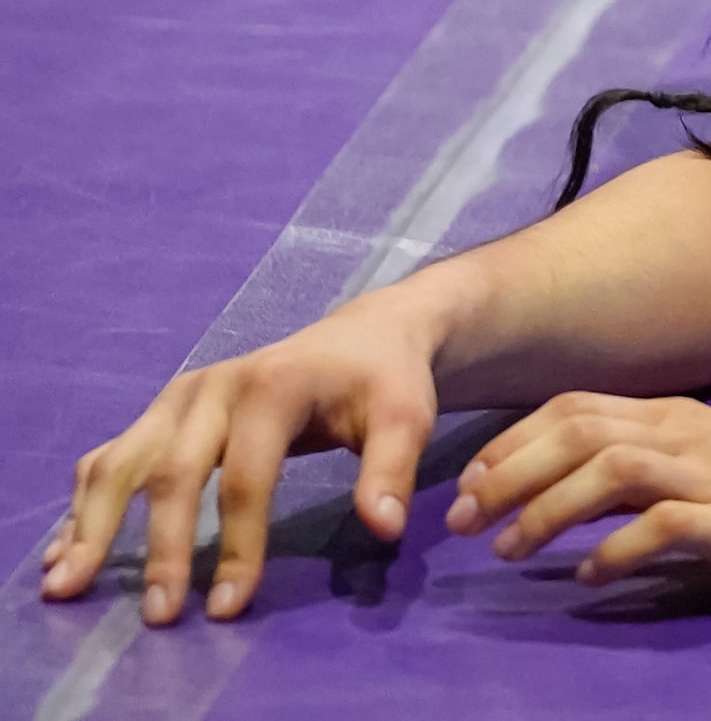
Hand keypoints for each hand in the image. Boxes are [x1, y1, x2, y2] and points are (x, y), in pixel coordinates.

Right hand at [40, 298, 440, 623]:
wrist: (362, 336)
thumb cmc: (383, 381)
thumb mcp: (406, 415)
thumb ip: (392, 469)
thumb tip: (383, 526)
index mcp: (271, 386)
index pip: (245, 475)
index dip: (238, 543)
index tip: (230, 603)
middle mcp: (212, 387)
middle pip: (172, 472)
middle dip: (161, 547)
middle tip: (161, 613)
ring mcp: (180, 398)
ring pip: (122, 461)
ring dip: (90, 524)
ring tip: (66, 585)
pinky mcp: (164, 412)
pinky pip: (111, 456)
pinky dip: (83, 503)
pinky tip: (65, 551)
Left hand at [448, 394, 710, 597]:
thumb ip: (648, 479)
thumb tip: (571, 507)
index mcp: (680, 416)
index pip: (578, 406)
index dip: (514, 441)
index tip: (472, 482)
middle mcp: (691, 433)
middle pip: (581, 430)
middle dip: (510, 472)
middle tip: (463, 519)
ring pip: (611, 469)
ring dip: (548, 509)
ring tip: (508, 551)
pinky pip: (663, 526)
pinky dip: (614, 551)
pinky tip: (588, 579)